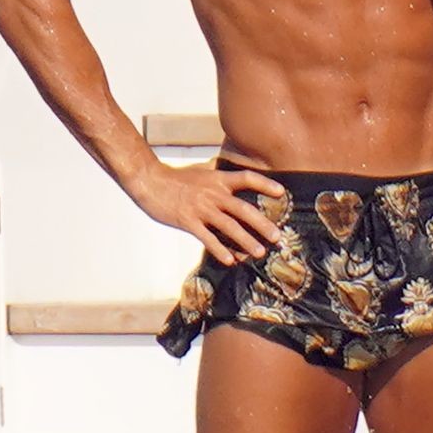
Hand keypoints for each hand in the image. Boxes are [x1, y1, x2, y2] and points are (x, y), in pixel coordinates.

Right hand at [128, 160, 285, 266]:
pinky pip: (207, 238)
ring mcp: (201, 208)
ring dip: (246, 240)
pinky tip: (230, 260)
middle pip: (244, 209)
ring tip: (258, 253)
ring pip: (229, 226)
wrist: (150, 180)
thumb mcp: (201, 173)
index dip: (265, 184)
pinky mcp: (188, 221)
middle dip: (262, 224)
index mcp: (218, 179)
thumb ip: (217, 178)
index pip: (247, 178)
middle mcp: (213, 194)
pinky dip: (219, 249)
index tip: (282, 192)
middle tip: (276, 237)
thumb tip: (232, 181)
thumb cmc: (175, 178)